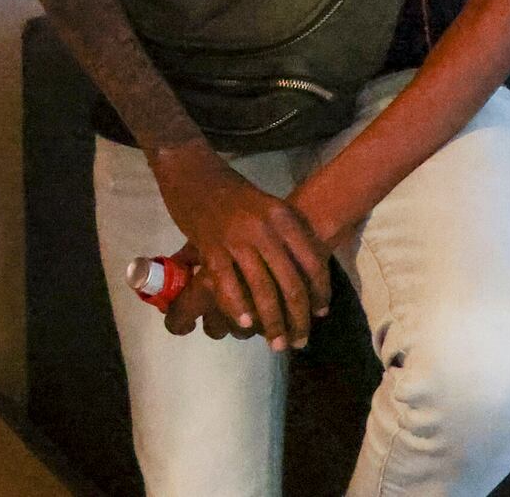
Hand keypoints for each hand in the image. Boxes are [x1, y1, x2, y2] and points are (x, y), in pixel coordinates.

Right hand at [149, 140, 331, 350]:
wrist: (190, 168)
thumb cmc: (230, 189)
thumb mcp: (267, 205)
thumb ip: (283, 235)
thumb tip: (299, 275)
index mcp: (284, 217)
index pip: (313, 263)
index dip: (320, 293)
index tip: (320, 313)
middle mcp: (265, 229)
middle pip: (291, 285)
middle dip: (298, 319)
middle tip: (299, 341)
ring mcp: (238, 239)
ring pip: (263, 291)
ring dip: (272, 323)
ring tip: (276, 342)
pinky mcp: (211, 248)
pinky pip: (229, 286)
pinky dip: (239, 309)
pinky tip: (245, 325)